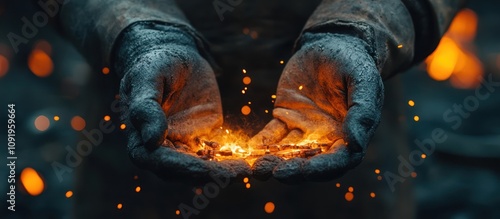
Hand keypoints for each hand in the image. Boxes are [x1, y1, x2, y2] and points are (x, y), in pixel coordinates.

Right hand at [115, 22, 249, 181]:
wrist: (177, 57)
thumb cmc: (155, 64)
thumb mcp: (147, 78)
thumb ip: (145, 108)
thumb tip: (151, 141)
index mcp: (140, 138)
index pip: (157, 160)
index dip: (179, 166)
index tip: (202, 168)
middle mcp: (162, 149)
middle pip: (184, 170)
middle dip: (210, 174)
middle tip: (235, 173)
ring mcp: (184, 145)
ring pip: (203, 165)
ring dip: (224, 170)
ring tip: (246, 169)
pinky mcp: (204, 138)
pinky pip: (218, 153)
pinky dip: (232, 158)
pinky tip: (250, 160)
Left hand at [250, 32, 383, 181]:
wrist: (331, 43)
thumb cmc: (354, 62)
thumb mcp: (364, 82)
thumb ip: (363, 112)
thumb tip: (355, 144)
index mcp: (348, 135)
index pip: (337, 160)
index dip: (323, 169)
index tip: (306, 171)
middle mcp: (325, 138)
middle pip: (309, 162)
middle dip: (293, 170)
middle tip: (275, 172)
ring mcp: (303, 129)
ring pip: (288, 152)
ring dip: (273, 161)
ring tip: (259, 168)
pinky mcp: (285, 117)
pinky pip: (271, 134)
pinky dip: (261, 144)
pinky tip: (250, 149)